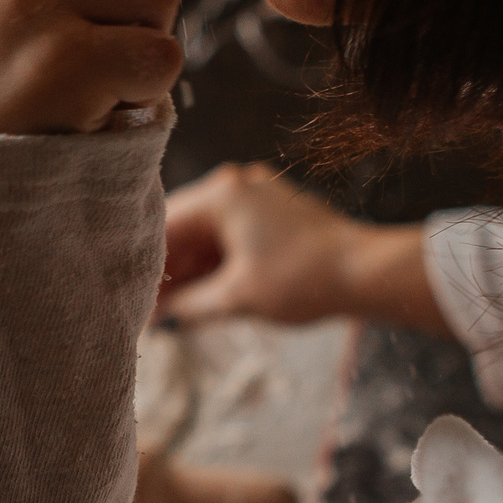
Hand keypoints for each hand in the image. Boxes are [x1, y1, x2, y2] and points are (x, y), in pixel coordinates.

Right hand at [158, 162, 445, 330]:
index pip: (163, 227)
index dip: (147, 268)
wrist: (368, 273)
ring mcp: (258, 197)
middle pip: (184, 229)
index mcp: (222, 195)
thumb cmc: (302, 280)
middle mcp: (237, 186)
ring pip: (208, 235)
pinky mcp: (275, 213)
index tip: (134, 301)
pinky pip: (232, 236)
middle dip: (168, 272)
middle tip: (151, 312)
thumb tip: (160, 316)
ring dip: (193, 271)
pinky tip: (206, 296)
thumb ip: (189, 305)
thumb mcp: (236, 298)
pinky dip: (218, 265)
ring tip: (176, 311)